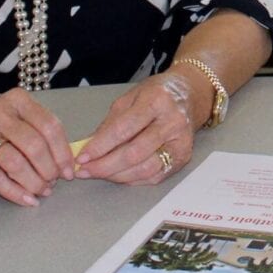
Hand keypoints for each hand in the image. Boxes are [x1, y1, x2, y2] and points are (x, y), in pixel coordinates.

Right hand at [0, 87, 73, 206]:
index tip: (69, 169)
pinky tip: (27, 199)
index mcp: (18, 100)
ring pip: (17, 163)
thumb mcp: (14, 115)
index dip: (63, 151)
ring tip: (42, 191)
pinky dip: (15, 192)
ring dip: (34, 182)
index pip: (50, 126)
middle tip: (54, 182)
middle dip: (49, 169)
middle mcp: (0, 114)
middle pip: (35, 145)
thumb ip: (37, 129)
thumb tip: (65, 158)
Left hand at [74, 71, 196, 184]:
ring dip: (116, 175)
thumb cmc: (157, 93)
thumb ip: (111, 122)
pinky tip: (118, 174)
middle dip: (105, 166)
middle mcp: (172, 122)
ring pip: (144, 169)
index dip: (100, 146)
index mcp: (157, 101)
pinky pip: (154, 176)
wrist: (190, 93)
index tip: (82, 157)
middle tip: (84, 171)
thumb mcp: (131, 97)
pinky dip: (132, 179)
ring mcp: (180, 141)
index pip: (124, 129)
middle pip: (134, 153)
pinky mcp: (183, 156)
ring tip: (98, 173)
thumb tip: (89, 147)